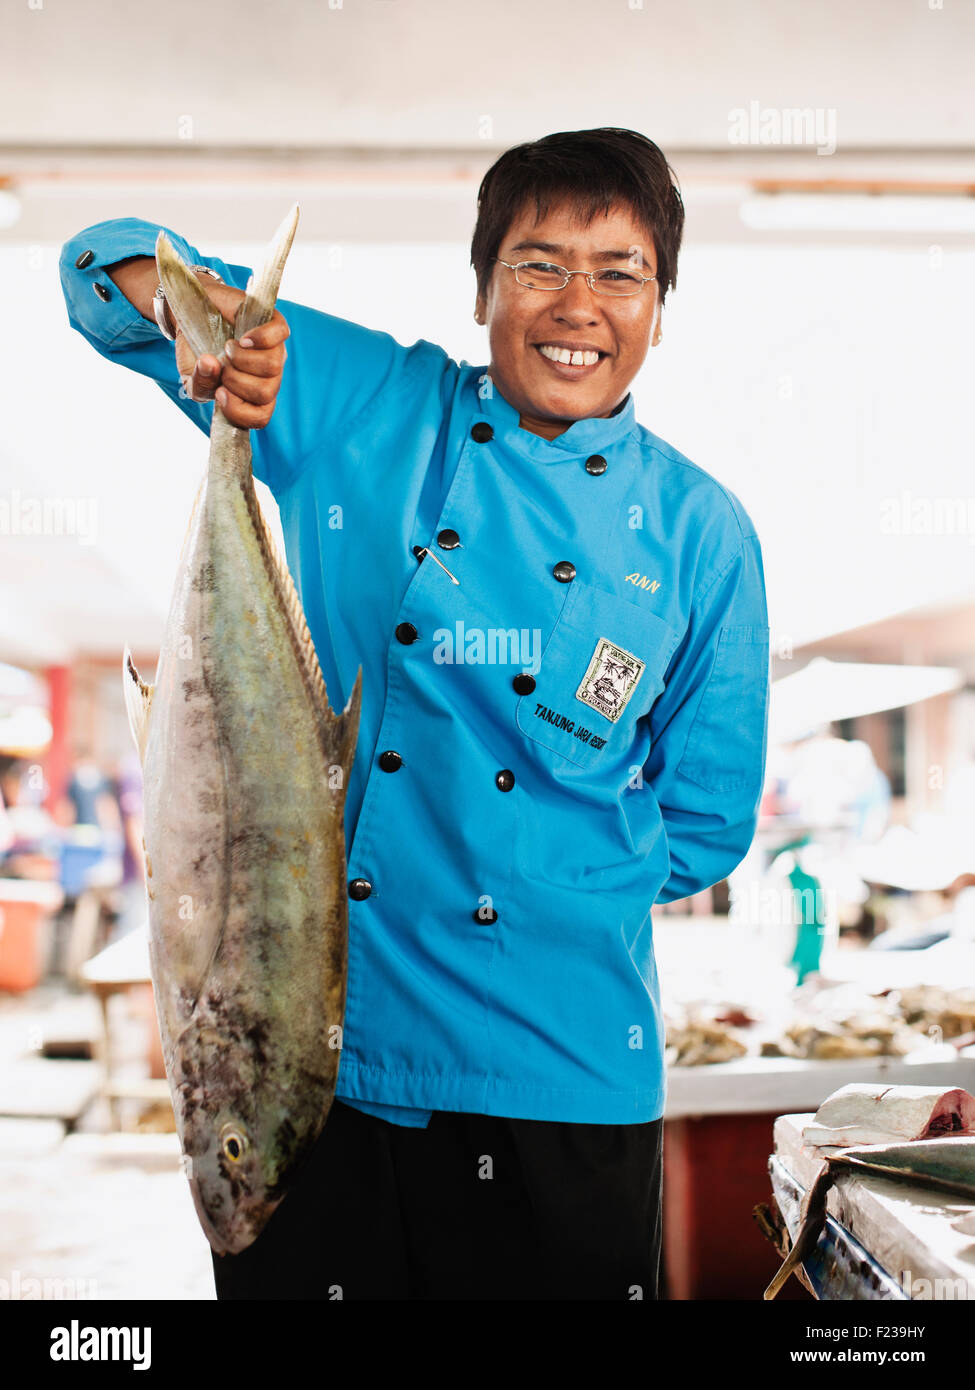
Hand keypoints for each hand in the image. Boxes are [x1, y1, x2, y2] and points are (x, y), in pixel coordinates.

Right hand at [174, 277, 289, 429]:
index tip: (219, 392)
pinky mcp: (275, 323)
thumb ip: (200, 385)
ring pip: (272, 366)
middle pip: (266, 392)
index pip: (260, 417)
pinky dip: (260, 338)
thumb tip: (211, 364)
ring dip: (242, 359)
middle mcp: (268, 376)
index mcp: (251, 396)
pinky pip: (280, 335)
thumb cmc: (197, 351)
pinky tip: (243, 338)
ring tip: (228, 349)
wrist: (192, 316)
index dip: (239, 411)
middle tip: (222, 367)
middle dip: (236, 382)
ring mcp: (275, 349)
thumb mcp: (190, 377)